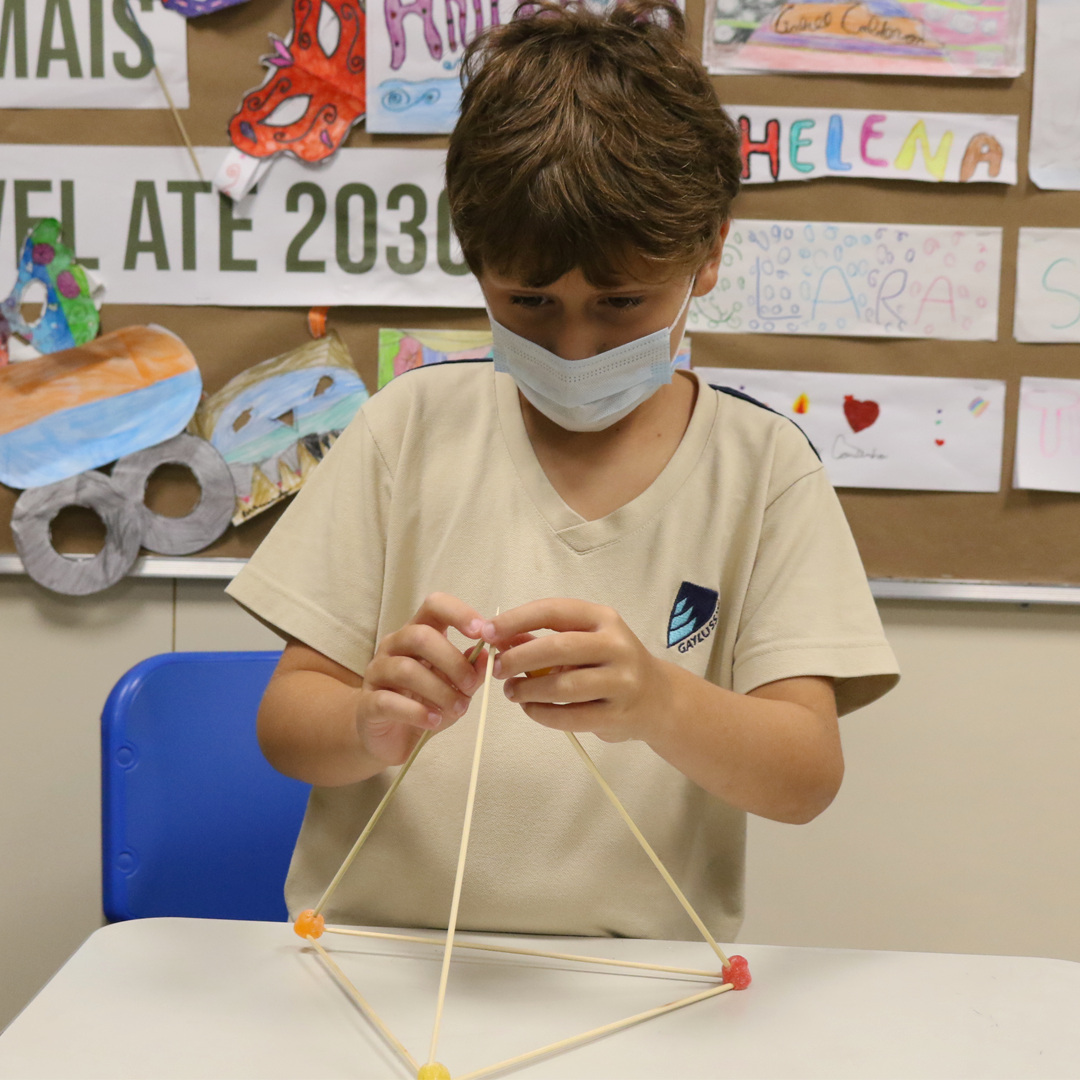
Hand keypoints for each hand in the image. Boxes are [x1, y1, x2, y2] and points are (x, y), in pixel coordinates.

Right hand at [359, 593, 488, 764]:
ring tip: (459, 709)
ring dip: (439, 691)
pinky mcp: (367, 703)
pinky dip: (417, 712)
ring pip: (406, 670)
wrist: (391, 738)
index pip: (434, 606)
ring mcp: (377, 672)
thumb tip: (486, 656)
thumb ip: (472, 672)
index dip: (459, 613)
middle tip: (471, 686)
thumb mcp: (457, 688)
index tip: (482, 632)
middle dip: (453, 661)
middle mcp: (394, 646)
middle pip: (420, 636)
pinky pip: (389, 702)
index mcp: (417, 633)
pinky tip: (434, 721)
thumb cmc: (426, 704)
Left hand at [484, 599, 669, 742]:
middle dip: (519, 658)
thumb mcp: (585, 641)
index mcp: (603, 618)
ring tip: (511, 691)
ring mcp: (621, 681)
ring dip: (527, 689)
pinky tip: (530, 709)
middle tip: (498, 669)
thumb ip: (545, 638)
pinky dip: (542, 714)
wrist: (659, 699)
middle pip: (557, 647)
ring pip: (563, 685)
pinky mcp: (617, 715)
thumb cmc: (611, 664)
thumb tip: (499, 637)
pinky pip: (570, 716)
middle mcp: (616, 645)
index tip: (488, 631)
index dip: (516, 620)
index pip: (553, 611)